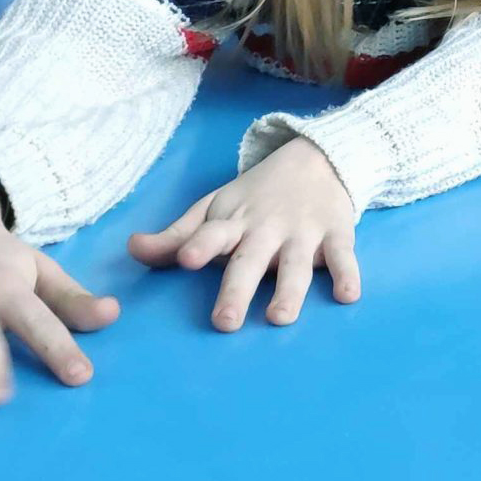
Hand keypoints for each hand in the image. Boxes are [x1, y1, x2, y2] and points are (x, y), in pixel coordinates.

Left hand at [128, 137, 359, 329]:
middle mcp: (267, 229)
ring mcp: (304, 232)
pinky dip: (348, 274)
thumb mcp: (215, 208)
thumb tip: (132, 249)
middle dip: (237, 289)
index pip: (212, 234)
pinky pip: (343, 257)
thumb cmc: (257, 196)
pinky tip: (348, 296)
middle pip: (250, 261)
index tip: (187, 260)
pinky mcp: (337, 233)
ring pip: (296, 265)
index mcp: (234, 222)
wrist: (318, 158)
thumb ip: (176, 236)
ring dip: (288, 290)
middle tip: (224, 322)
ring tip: (278, 317)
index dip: (199, 245)